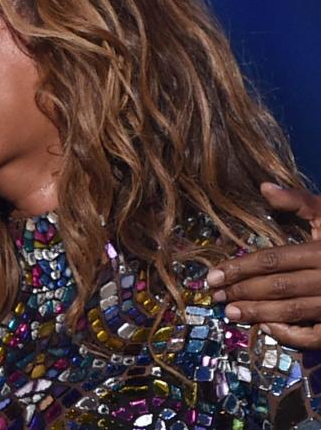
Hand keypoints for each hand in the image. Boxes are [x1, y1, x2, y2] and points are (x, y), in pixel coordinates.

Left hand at [206, 182, 320, 347]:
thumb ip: (300, 202)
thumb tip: (264, 187)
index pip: (273, 260)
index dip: (240, 267)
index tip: (213, 274)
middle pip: (277, 286)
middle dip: (242, 291)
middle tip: (214, 294)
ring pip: (292, 311)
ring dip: (257, 312)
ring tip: (229, 311)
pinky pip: (315, 336)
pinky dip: (290, 334)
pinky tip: (267, 326)